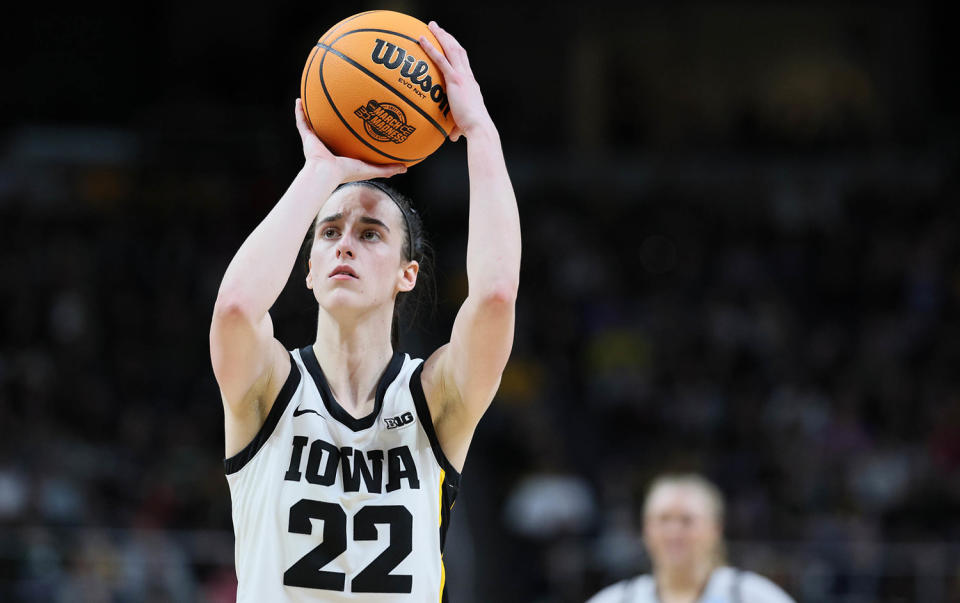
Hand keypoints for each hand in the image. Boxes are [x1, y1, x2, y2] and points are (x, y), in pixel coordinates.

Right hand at [294, 98, 405, 181]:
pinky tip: (299, 99)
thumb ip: (388, 169)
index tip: (357, 120)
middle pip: (330, 130)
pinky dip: (299, 112)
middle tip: (338, 104)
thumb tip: (406, 168)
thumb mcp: (371, 169)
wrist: (327, 173)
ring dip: (313, 112)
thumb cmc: (348, 172)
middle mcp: (328, 146)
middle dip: (332, 119)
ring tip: (314, 97)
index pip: (346, 141)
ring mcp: (316, 142)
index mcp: (341, 153)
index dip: (350, 132)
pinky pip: (302, 122)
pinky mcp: (306, 138)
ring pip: (314, 124)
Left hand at [419, 22, 492, 140]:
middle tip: (438, 28)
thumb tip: (453, 138)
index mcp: (471, 85)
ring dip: (441, 35)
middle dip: (448, 38)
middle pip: (458, 50)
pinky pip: (440, 59)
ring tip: (431, 26)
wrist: (479, 127)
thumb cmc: (473, 129)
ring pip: (451, 49)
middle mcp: (468, 77)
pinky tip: (421, 39)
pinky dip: (431, 47)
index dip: (456, 51)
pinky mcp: (454, 80)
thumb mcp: (464, 125)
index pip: (463, 63)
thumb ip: (457, 129)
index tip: (449, 44)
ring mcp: (462, 76)